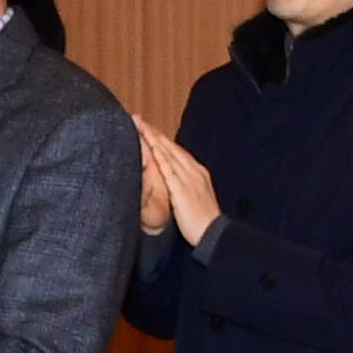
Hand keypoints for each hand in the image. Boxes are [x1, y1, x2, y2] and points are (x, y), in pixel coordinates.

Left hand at [137, 122, 220, 247]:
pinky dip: (158, 157)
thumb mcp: (194, 197)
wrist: (214, 233)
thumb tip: (173, 181)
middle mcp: (193, 171)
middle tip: (138, 119)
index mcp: (197, 172)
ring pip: (168, 154)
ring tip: (139, 126)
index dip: (160, 138)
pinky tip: (150, 148)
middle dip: (153, 132)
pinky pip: (168, 170)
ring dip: (153, 139)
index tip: (147, 127)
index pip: (176, 150)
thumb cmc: (203, 220)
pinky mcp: (181, 190)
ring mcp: (188, 179)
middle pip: (170, 147)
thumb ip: (184, 186)